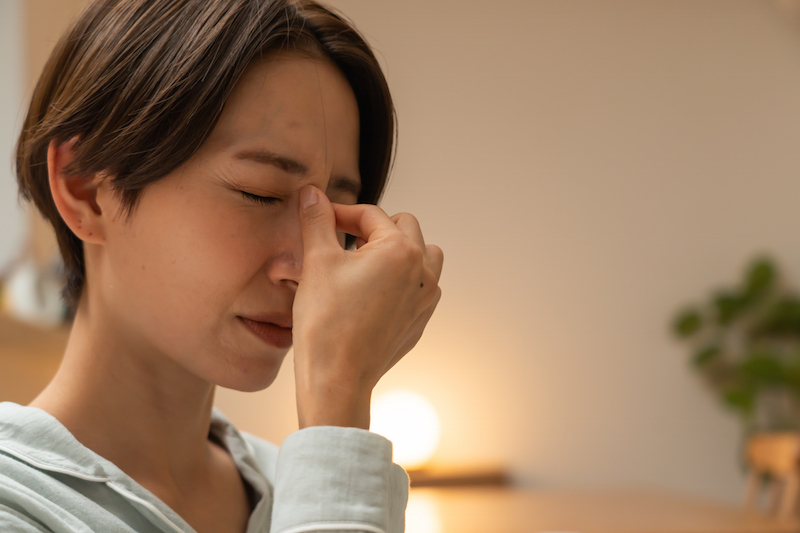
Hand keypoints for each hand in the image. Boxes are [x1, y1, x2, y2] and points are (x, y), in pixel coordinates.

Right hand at [292, 185, 443, 428]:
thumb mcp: (317, 262)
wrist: (337, 377)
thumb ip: (317, 220)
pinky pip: (420, 286)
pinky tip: (371, 292)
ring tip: (365, 263)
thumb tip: (312, 193)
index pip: (371, 214)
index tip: (321, 219)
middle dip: (373, 229)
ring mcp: (426, 298)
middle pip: (404, 227)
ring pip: (424, 255)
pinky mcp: (421, 320)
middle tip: (342, 241)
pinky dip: (402, 279)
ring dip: (399, 250)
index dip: (341, 213)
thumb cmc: (326, 321)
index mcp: (401, 250)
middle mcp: (423, 270)